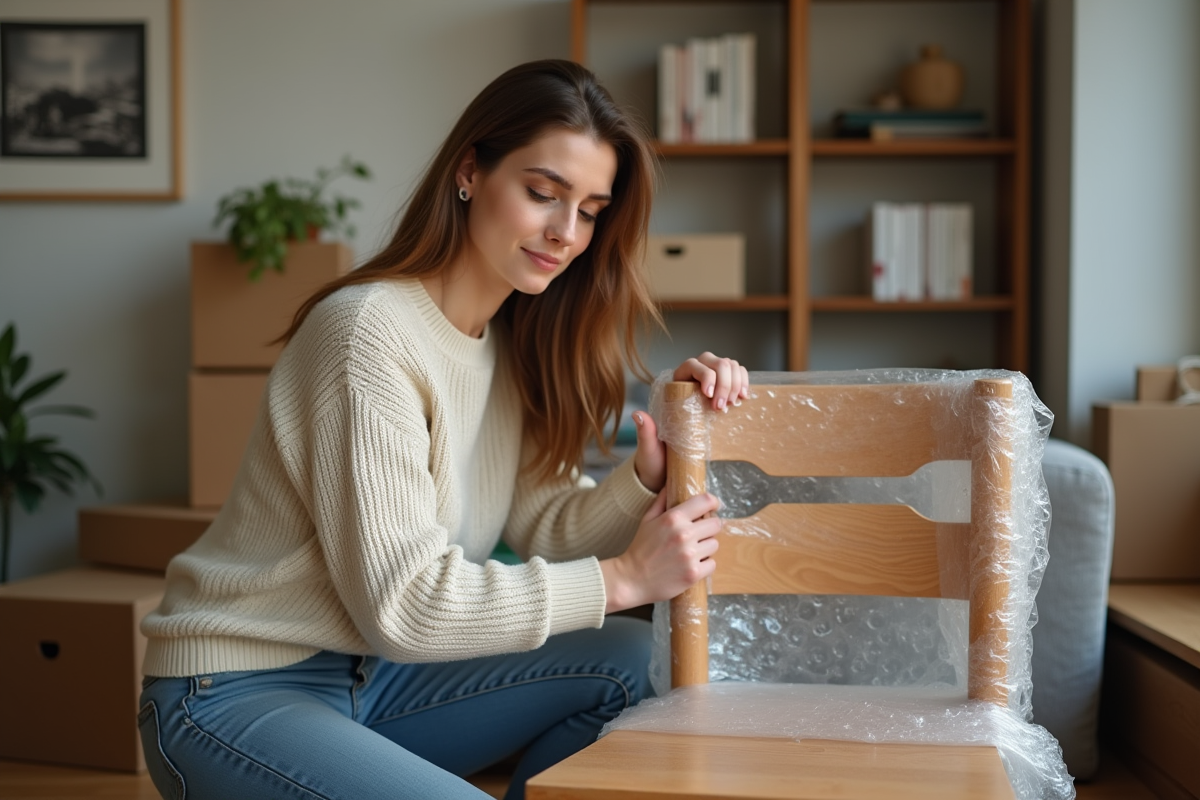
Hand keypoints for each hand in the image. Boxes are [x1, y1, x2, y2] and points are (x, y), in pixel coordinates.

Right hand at [599, 490, 720, 613]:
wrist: (631, 579)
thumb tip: (670, 484)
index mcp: (673, 518)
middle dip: (709, 528)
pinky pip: (712, 564)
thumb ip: (661, 501)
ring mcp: (690, 555)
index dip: (713, 503)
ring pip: (715, 545)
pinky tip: (691, 565)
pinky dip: (705, 565)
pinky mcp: (694, 573)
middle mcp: (684, 534)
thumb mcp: (647, 520)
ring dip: (706, 548)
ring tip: (692, 552)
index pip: (706, 501)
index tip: (713, 507)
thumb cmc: (640, 549)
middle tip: (699, 534)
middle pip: (716, 524)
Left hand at [632, 352, 750, 492]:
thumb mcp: (650, 448)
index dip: (706, 374)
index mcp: (675, 386)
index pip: (693, 365)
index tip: (710, 395)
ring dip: (735, 381)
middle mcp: (693, 381)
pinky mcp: (724, 394)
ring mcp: (711, 386)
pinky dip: (744, 382)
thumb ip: (645, 433)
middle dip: (724, 380)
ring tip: (733, 403)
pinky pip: (738, 377)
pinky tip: (744, 397)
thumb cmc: (658, 458)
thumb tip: (638, 415)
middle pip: (715, 362)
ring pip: (729, 366)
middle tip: (723, 406)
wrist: (671, 472)